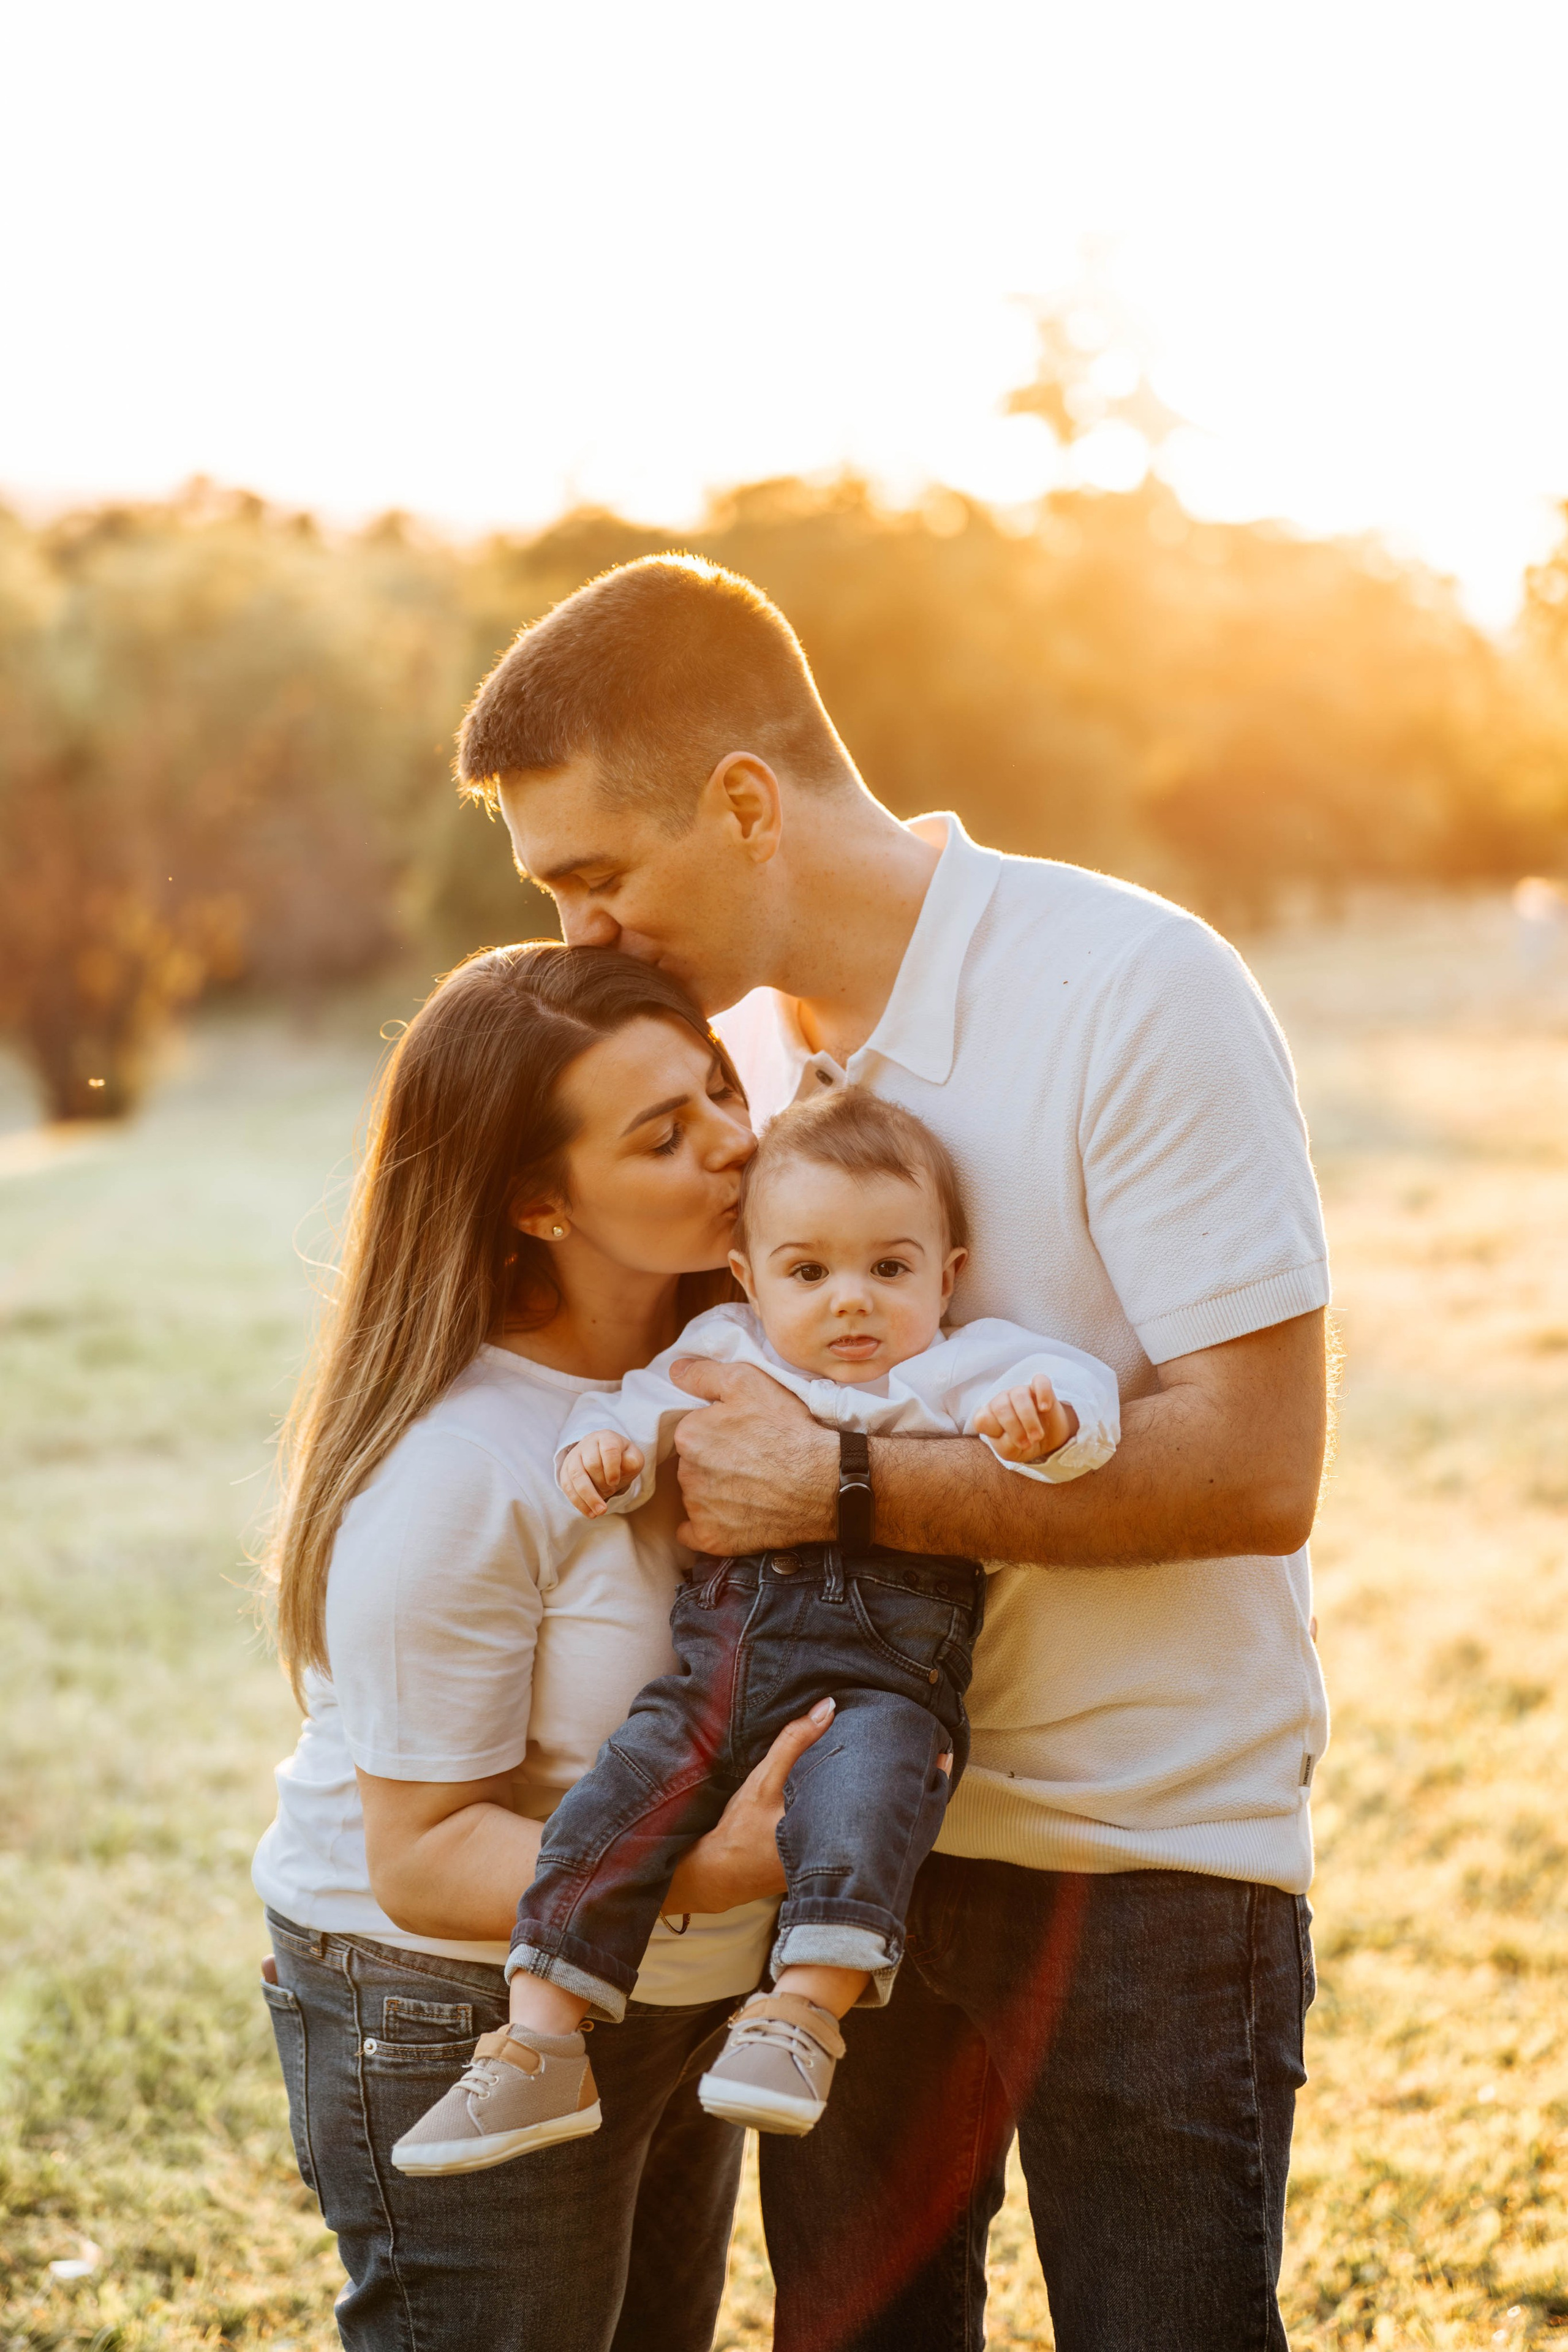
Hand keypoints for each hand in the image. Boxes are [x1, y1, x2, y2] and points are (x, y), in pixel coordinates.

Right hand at [559, 1431, 644, 1516]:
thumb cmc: (621, 1459)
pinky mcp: (566, 1472)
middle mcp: (587, 1444)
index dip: (612, 1468)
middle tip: (612, 1490)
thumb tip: (624, 1466)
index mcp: (606, 1438)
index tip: (615, 1482)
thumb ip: (633, 1461)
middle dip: (602, 1483)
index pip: (608, 1450)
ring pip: (577, 1477)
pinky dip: (579, 1503)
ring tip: (600, 1512)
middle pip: (591, 1464)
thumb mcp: (632, 1458)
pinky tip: (590, 1513)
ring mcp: (574, 1457)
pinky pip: (568, 1488)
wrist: (604, 1458)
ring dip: (589, 1497)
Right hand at [664, 1703, 955, 1913]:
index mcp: (833, 1833)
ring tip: (922, 1770)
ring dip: (900, 1802)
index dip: (916, 1780)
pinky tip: (885, 1794)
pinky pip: (868, 1837)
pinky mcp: (835, 1867)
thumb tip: (830, 1705)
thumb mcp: (763, 1780)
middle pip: (894, 1819)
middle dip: (916, 1790)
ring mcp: (843, 1865)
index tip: (937, 1754)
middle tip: (939, 1757)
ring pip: (883, 1829)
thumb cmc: (740, 1828)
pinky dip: (878, 1815)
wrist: (721, 1876)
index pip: (888, 1803)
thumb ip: (794, 1742)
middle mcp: (845, 1854)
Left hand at [669, 1358, 836, 1552]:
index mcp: (689, 1435)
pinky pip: (693, 1533)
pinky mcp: (712, 1539)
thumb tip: (674, 1371)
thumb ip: (704, 1374)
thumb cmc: (787, 1428)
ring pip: (693, 1496)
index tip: (738, 1435)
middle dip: (711, 1461)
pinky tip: (729, 1516)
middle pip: (691, 1464)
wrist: (823, 1482)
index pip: (690, 1432)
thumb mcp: (749, 1381)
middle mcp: (685, 1474)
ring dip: (711, 1492)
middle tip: (747, 1459)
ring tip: (748, 1486)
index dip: (714, 1432)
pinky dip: (705, 1525)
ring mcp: (698, 1510)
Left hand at [973, 1375, 1078, 1464]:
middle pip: (1001, 1407)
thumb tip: (1014, 1435)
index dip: (995, 1432)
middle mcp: (1001, 1400)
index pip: (981, 1420)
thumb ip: (1006, 1445)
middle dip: (1014, 1428)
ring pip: (1019, 1396)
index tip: (1011, 1445)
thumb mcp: (1011, 1452)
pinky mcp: (1039, 1388)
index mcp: (989, 1416)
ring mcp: (1020, 1391)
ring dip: (1029, 1419)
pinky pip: (1040, 1381)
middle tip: (1028, 1444)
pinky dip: (1043, 1394)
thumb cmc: (1023, 1443)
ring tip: (1037, 1436)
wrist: (1047, 1439)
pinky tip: (1045, 1408)